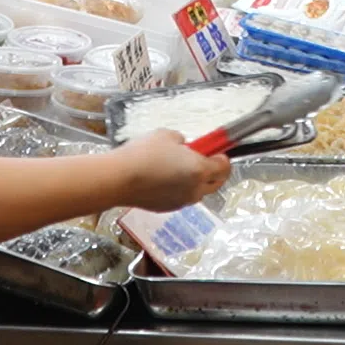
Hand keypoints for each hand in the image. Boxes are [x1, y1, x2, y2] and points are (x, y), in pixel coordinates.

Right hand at [111, 131, 231, 211]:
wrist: (120, 178)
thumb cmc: (144, 153)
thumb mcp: (167, 135)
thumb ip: (182, 142)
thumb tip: (183, 147)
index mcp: (200, 170)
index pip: (224, 168)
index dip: (223, 158)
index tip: (217, 151)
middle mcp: (195, 190)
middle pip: (215, 184)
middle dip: (214, 172)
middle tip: (203, 160)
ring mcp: (181, 202)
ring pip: (197, 192)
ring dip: (195, 182)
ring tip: (178, 169)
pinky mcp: (166, 208)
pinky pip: (180, 198)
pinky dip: (178, 189)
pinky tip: (162, 179)